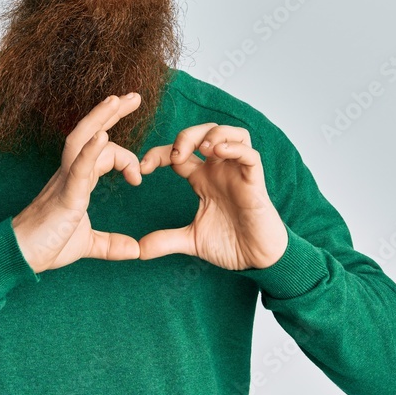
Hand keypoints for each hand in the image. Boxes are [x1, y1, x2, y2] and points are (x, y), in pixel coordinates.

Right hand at [12, 94, 143, 272]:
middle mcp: (71, 173)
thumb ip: (111, 244)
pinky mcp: (65, 195)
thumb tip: (136, 250)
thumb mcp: (88, 244)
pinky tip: (103, 136)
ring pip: (81, 139)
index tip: (138, 178)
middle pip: (91, 132)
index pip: (102, 151)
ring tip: (118, 99)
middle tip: (135, 96)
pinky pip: (77, 167)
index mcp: (77, 180)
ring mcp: (66, 181)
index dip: (124, 156)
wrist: (21, 258)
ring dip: (100, 117)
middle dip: (113, 113)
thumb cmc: (47, 246)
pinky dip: (90, 149)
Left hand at [137, 123, 287, 270]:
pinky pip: (249, 154)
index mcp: (202, 179)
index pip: (178, 153)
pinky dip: (234, 148)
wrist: (257, 260)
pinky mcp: (255, 181)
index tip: (142, 168)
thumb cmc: (231, 244)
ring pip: (230, 133)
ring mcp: (238, 173)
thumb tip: (138, 250)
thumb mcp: (191, 240)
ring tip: (201, 149)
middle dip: (185, 137)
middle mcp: (219, 170)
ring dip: (212, 134)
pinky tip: (219, 152)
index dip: (158, 153)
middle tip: (174, 156)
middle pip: (203, 134)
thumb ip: (165, 240)